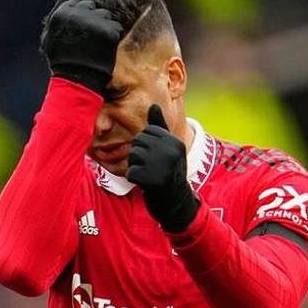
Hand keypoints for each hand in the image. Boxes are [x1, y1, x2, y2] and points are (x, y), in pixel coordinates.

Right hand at [39, 0, 124, 93]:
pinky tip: (105, 49)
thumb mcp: (49, 38)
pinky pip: (117, 27)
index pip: (78, 4)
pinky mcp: (108, 31)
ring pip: (107, 15)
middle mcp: (78, 13)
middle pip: (93, 7)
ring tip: (98, 45)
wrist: (76, 81)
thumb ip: (56, 13)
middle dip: (93, 20)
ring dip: (105, 27)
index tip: (80, 35)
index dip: (81, 19)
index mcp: (62, 12)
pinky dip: (114, 37)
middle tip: (90, 41)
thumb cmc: (61, 62)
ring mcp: (94, 21)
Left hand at [127, 104, 199, 232]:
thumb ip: (159, 127)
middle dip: (139, 155)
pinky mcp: (153, 180)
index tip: (157, 158)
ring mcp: (163, 166)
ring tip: (149, 175)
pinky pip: (131, 172)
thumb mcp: (168, 148)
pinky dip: (134, 179)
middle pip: (138, 142)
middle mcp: (171, 151)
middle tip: (152, 168)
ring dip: (136, 167)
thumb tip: (153, 104)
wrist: (176, 203)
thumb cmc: (168, 172)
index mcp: (175, 142)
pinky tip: (146, 185)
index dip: (146, 145)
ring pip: (133, 155)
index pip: (147, 131)